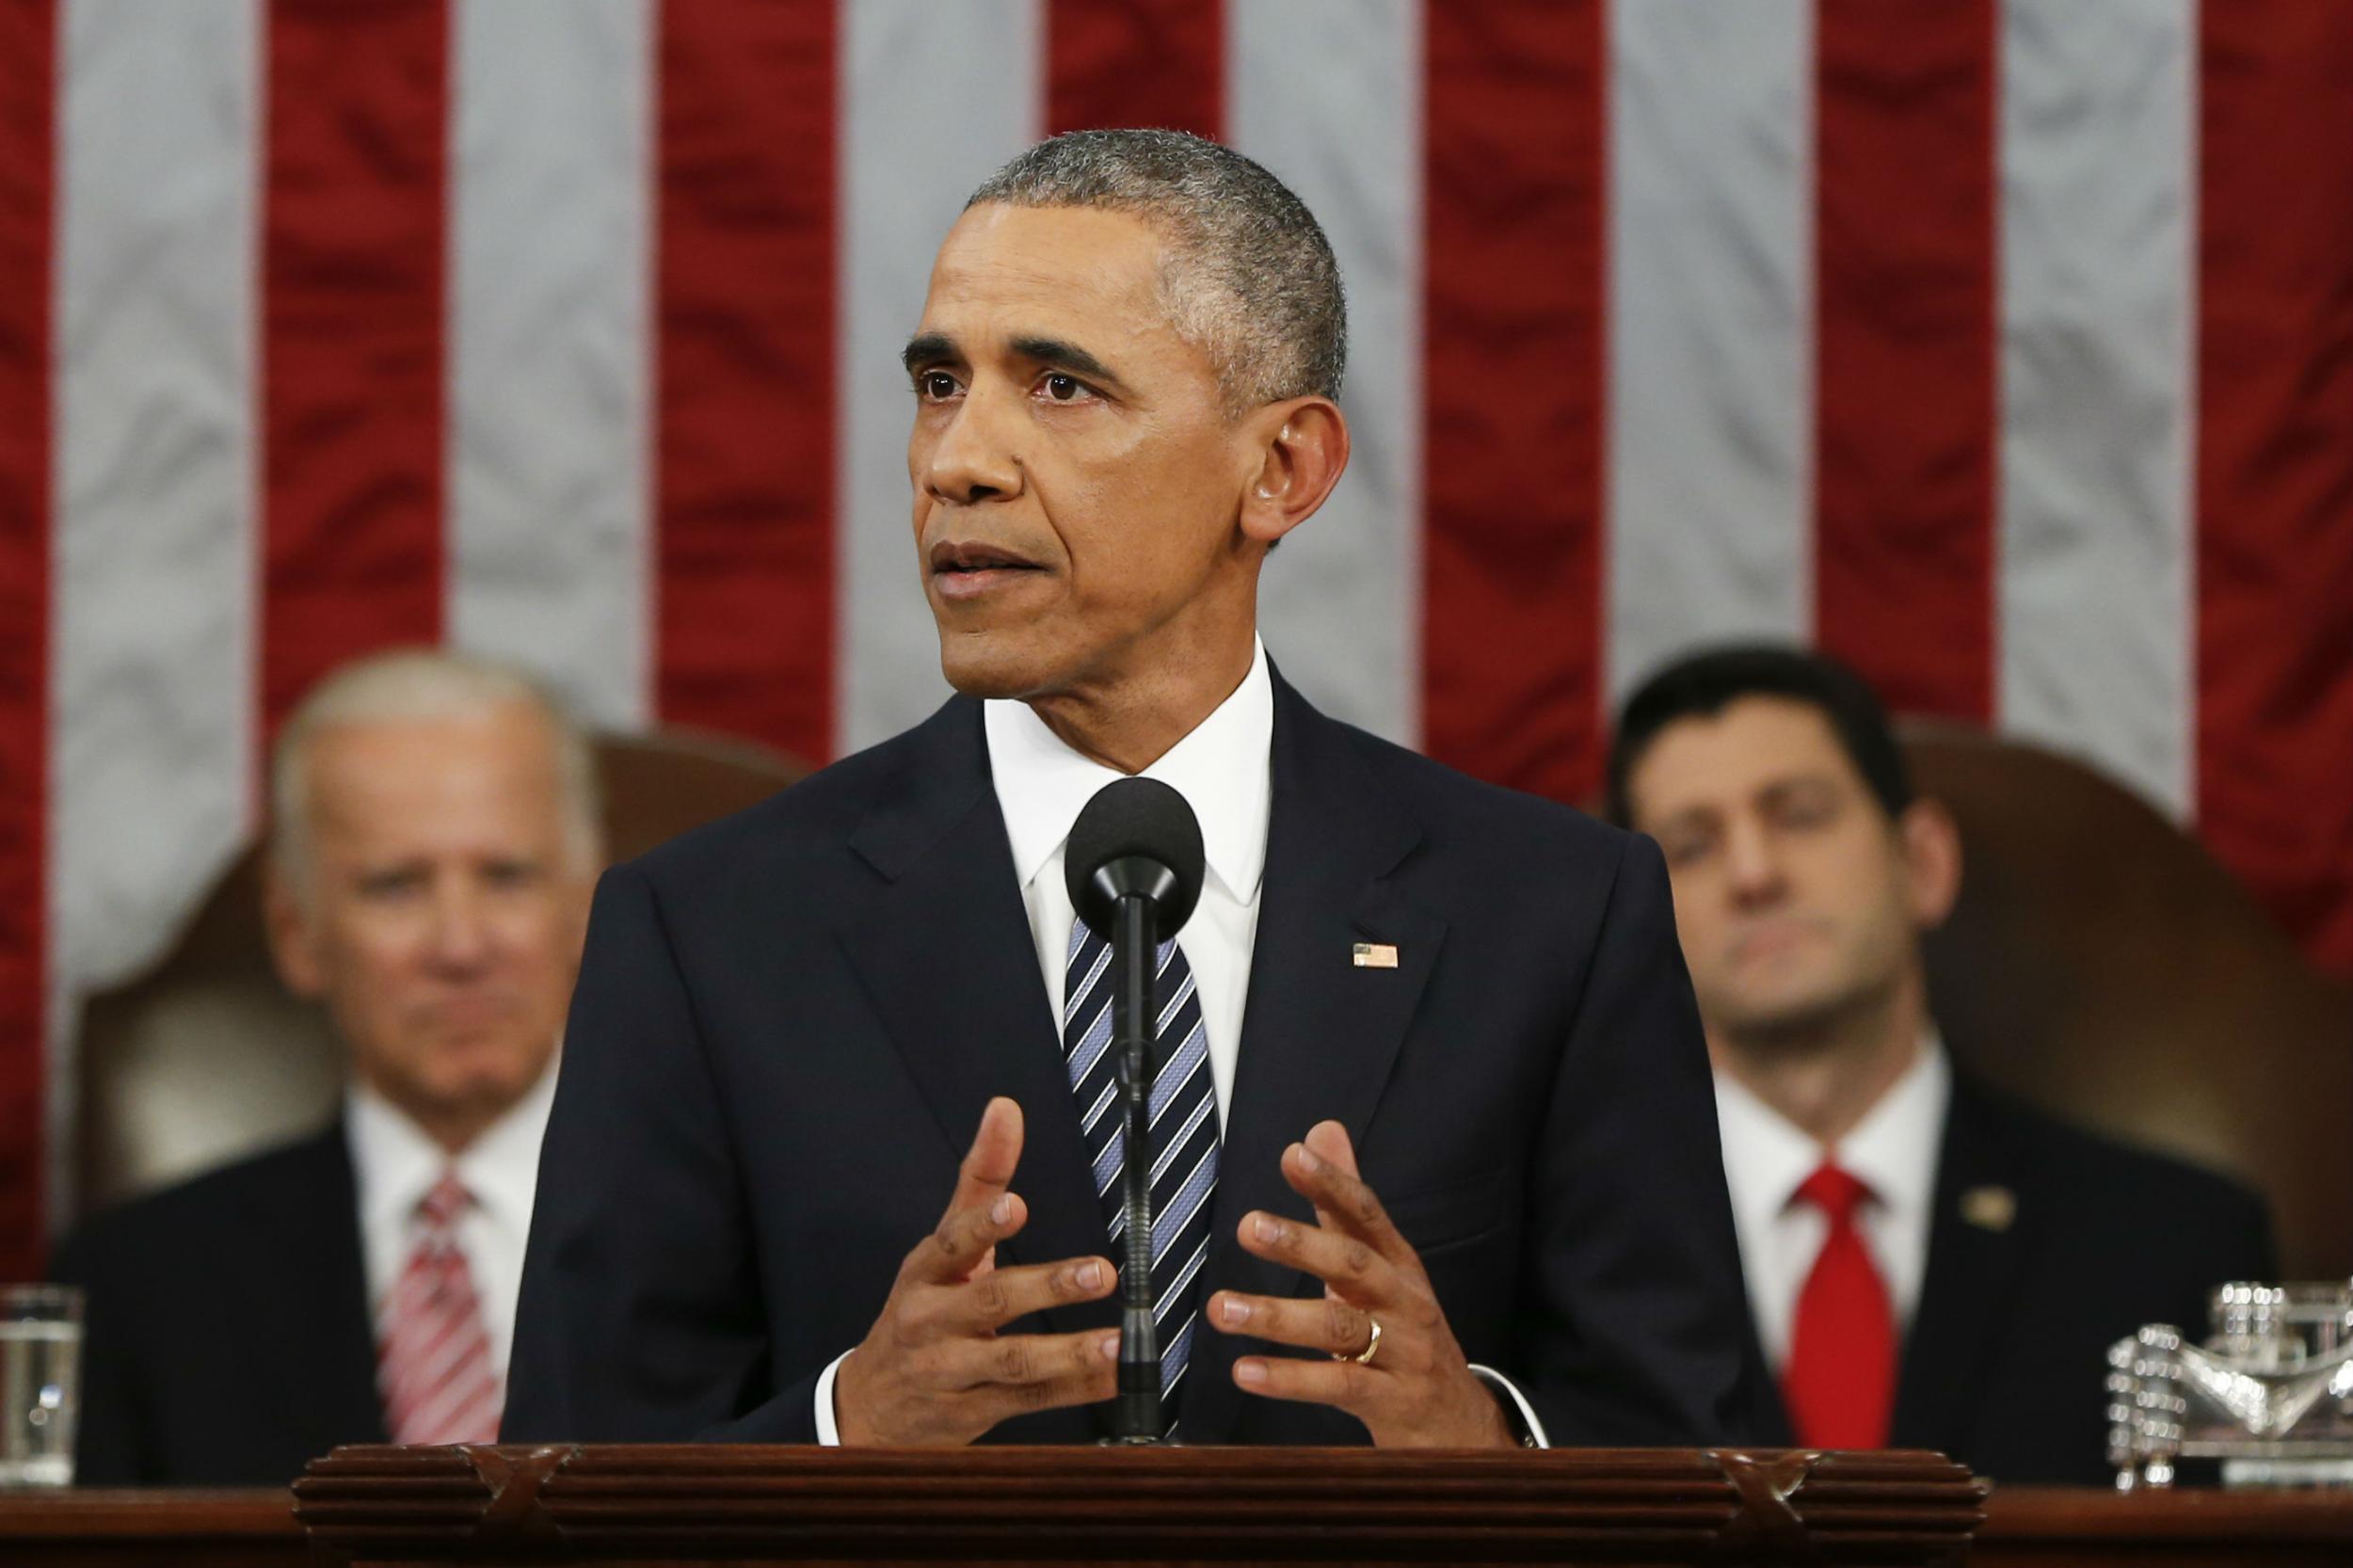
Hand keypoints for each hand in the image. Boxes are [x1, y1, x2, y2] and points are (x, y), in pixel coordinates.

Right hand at [833, 1097, 1120, 1444]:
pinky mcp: (973, 1412)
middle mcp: (932, 1321)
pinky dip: (1075, 1389)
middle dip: (1047, 1287)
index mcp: (924, 1273)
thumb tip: (1006, 1108)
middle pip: (990, 1301)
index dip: (982, 1227)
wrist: (870, 1405)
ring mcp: (951, 1372)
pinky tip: (1111, 1373)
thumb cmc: (920, 1310)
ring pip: (1012, 1361)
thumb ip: (981, 1179)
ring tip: (1114, 1340)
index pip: (951, 1244)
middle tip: (1100, 1273)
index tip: (1015, 1207)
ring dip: (1067, 1352)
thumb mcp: (942, 1247)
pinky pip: (1029, 1400)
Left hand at [1208, 1120, 1514, 1447]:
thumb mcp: (1381, 1267)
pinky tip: (1245, 1371)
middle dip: (1302, 1244)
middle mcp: (1403, 1301)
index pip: (1367, 1214)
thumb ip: (1345, 1204)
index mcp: (1398, 1264)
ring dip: (1278, 1317)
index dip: (1333, 1183)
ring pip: (1339, 1330)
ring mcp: (1402, 1353)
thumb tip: (1322, 1131)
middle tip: (1248, 1226)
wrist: (1459, 1422)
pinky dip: (1290, 1379)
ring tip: (1223, 1308)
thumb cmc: (1405, 1334)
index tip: (1293, 1155)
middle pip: (1355, 1265)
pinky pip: (1339, 1387)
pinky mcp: (1392, 1402)